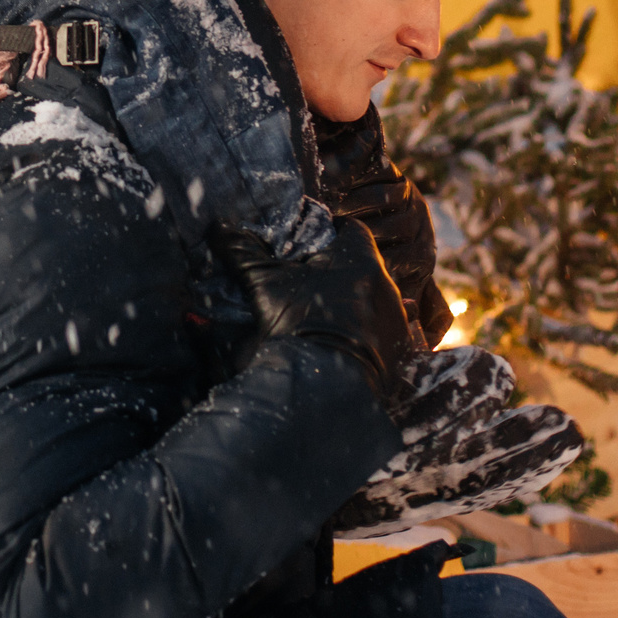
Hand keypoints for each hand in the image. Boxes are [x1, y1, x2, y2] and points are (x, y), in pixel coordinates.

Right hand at [208, 219, 407, 400]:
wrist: (324, 389)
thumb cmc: (297, 327)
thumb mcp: (264, 286)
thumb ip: (243, 253)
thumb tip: (219, 228)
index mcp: (360, 260)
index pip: (352, 230)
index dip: (331, 233)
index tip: (311, 243)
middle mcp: (386, 285)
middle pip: (363, 264)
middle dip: (340, 269)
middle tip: (310, 279)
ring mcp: (395, 320)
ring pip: (373, 297)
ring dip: (354, 300)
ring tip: (325, 312)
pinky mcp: (398, 351)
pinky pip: (384, 329)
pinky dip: (367, 329)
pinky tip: (345, 337)